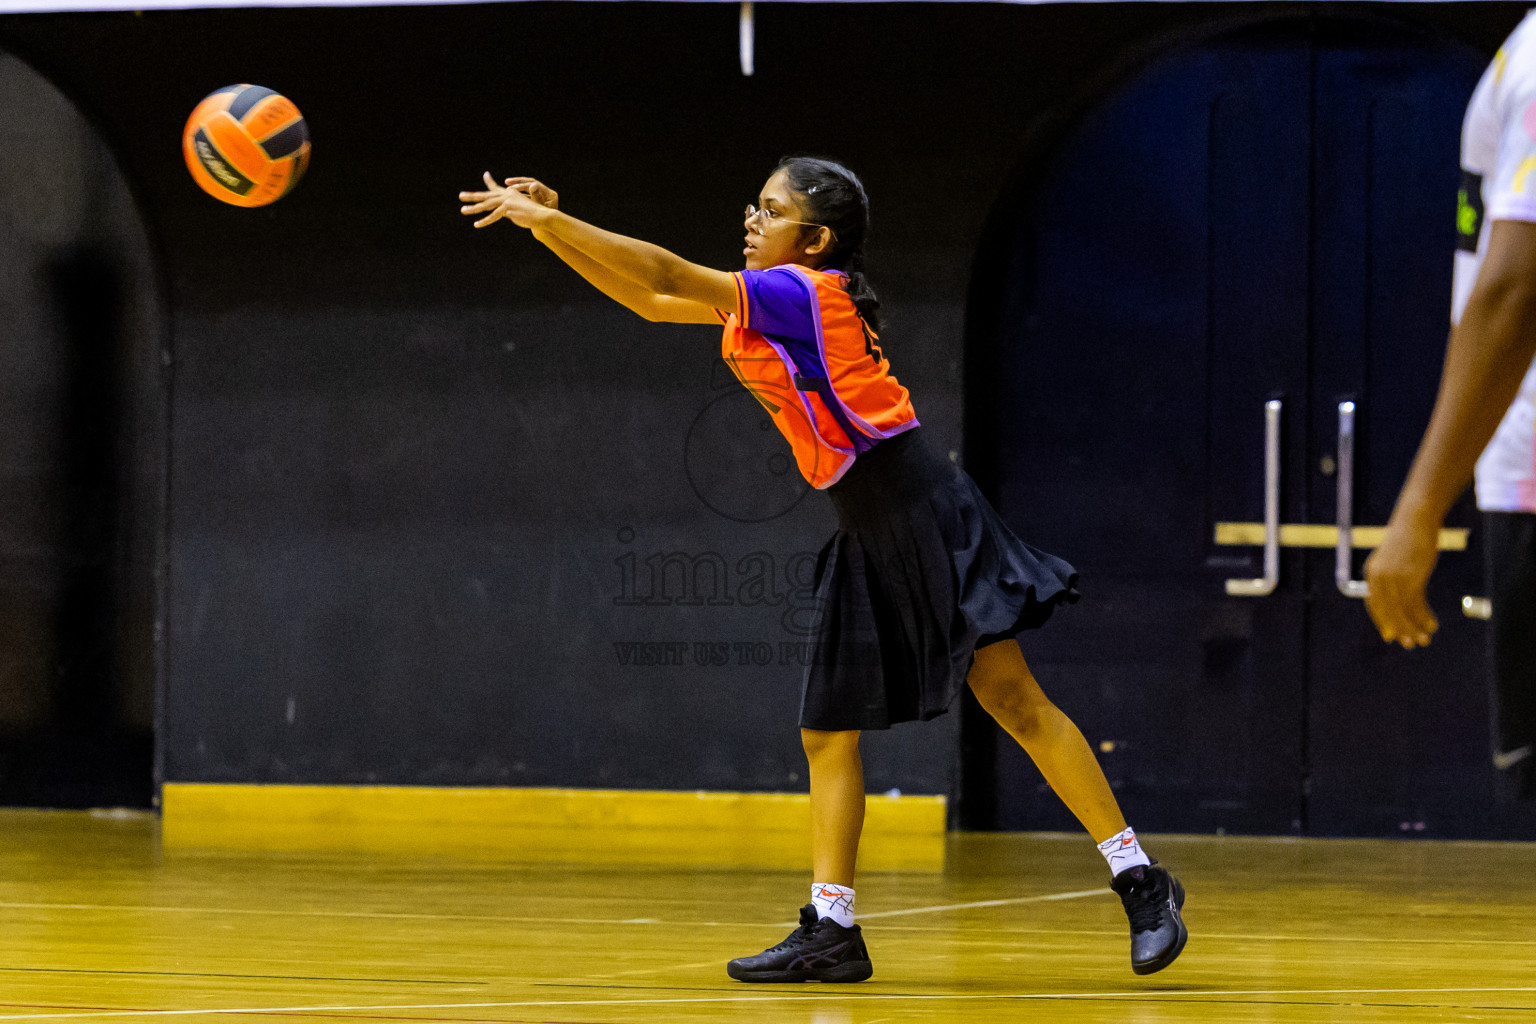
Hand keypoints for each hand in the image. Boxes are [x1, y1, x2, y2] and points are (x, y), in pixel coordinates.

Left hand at [458, 171, 550, 228]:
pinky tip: (476, 224)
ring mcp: (506, 201)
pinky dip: (485, 221)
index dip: (489, 181)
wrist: (542, 215)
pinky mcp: (507, 209)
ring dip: (473, 208)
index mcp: (509, 194)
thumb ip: (511, 209)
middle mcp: (506, 195)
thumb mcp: (520, 209)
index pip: (496, 188)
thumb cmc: (534, 214)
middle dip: (472, 196)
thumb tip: (506, 212)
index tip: (486, 174)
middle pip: (485, 196)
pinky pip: (493, 216)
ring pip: (486, 205)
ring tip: (463, 210)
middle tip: (461, 196)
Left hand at [1363, 513, 1440, 648]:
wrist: (1416, 520)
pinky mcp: (1412, 576)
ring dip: (1415, 627)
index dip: (1383, 621)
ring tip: (1425, 639)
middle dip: (1400, 629)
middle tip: (1410, 644)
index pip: (1374, 604)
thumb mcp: (1394, 560)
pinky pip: (1417, 603)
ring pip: (1403, 610)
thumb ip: (1392, 578)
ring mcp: (1395, 577)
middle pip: (1388, 611)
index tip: (1391, 636)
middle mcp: (1379, 577)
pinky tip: (1432, 625)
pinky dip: (1424, 617)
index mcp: (1372, 573)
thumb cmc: (1408, 540)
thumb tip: (1399, 601)